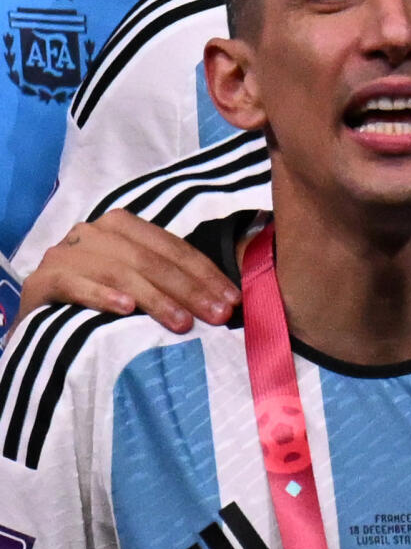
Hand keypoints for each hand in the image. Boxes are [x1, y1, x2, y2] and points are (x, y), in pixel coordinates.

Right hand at [22, 210, 236, 332]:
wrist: (40, 313)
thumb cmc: (96, 296)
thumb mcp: (136, 280)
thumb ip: (168, 277)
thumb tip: (224, 294)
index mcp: (124, 225)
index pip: (174, 248)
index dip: (206, 274)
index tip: (233, 300)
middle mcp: (95, 232)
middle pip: (151, 260)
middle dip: (190, 289)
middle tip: (217, 316)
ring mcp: (65, 254)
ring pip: (120, 272)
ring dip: (155, 298)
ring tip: (182, 323)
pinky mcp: (41, 280)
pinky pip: (75, 285)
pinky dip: (103, 296)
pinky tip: (125, 310)